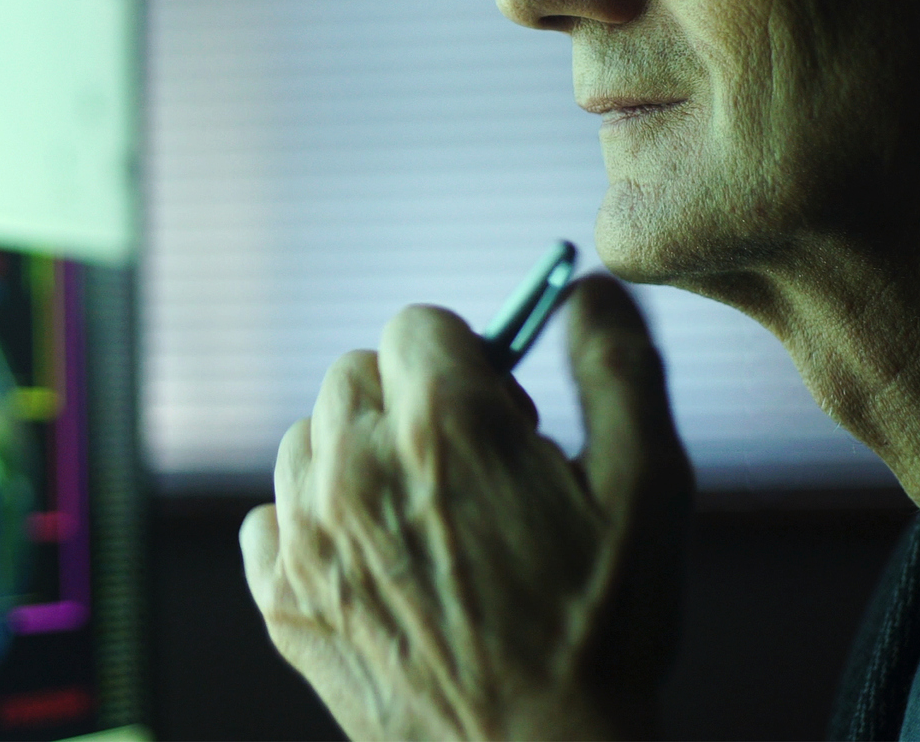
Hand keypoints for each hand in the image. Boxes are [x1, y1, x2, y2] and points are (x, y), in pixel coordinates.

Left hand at [240, 276, 693, 739]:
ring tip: (428, 522)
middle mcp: (355, 467)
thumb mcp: (649, 489)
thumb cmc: (603, 633)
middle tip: (473, 472)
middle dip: (411, 402)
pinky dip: (312, 525)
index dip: (470, 364)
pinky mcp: (281, 599)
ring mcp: (306, 536)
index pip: (419, 324)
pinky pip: (270, 516)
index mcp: (442, 424)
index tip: (504, 419)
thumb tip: (591, 286)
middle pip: (357, 373)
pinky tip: (377, 564)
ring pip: (310, 440)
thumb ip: (618, 366)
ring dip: (359, 460)